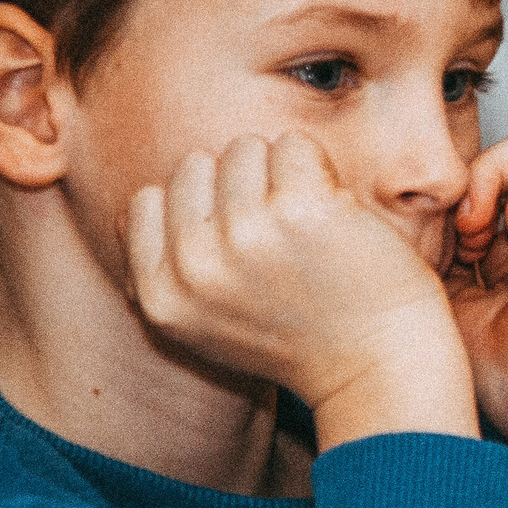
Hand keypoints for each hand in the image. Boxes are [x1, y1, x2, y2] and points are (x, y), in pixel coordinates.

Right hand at [123, 131, 474, 447]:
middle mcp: (195, 266)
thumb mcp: (204, 326)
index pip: (146, 201)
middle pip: (195, 167)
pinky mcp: (300, 209)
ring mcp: (245, 234)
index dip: (199, 206)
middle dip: (239, 185)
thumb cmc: (301, 339)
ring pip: (244, 149)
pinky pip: (293, 145)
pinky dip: (318, 166)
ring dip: (281, 172)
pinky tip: (334, 210)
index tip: (243, 238)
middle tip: (282, 232)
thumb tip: (129, 207)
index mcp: (163, 296)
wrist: (378, 363)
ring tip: (307, 224)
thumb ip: (162, 272)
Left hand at [447, 130, 507, 489]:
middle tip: (460, 244)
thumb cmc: (488, 354)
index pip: (483, 179)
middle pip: (504, 154)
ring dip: (490, 187)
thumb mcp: (444, 282)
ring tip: (480, 241)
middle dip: (468, 188)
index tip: (437, 251)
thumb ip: (440, 233)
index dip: (451, 200)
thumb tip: (410, 188)